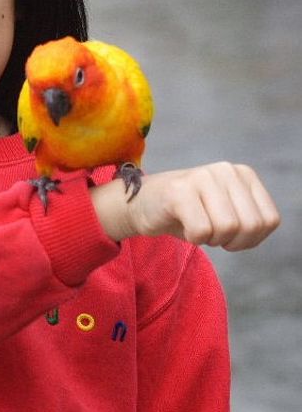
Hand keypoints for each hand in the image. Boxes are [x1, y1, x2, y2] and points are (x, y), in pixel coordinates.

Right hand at [92, 162, 279, 250]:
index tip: (229, 235)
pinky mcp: (179, 191)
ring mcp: (201, 177)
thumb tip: (265, 226)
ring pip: (227, 229)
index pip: (269, 221)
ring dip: (210, 239)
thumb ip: (250, 218)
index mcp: (242, 174)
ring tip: (196, 226)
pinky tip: (182, 225)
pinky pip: (201, 231)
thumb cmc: (188, 213)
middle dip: (230, 241)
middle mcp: (225, 170)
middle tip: (210, 233)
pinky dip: (193, 238)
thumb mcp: (228, 211)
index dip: (250, 239)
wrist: (141, 204)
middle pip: (249, 226)